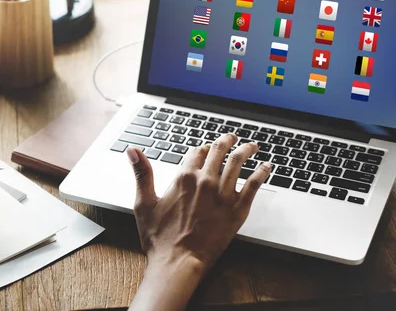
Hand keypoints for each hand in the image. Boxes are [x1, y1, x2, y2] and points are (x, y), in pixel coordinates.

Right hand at [127, 134, 270, 310]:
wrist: (178, 262)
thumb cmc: (159, 238)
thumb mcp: (144, 203)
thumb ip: (142, 173)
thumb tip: (132, 150)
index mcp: (184, 178)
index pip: (196, 152)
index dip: (201, 148)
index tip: (205, 148)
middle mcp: (205, 182)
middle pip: (219, 152)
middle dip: (226, 141)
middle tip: (232, 138)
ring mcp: (223, 195)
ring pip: (238, 163)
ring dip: (246, 150)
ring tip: (252, 145)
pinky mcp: (237, 210)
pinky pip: (254, 185)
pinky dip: (262, 173)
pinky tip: (267, 167)